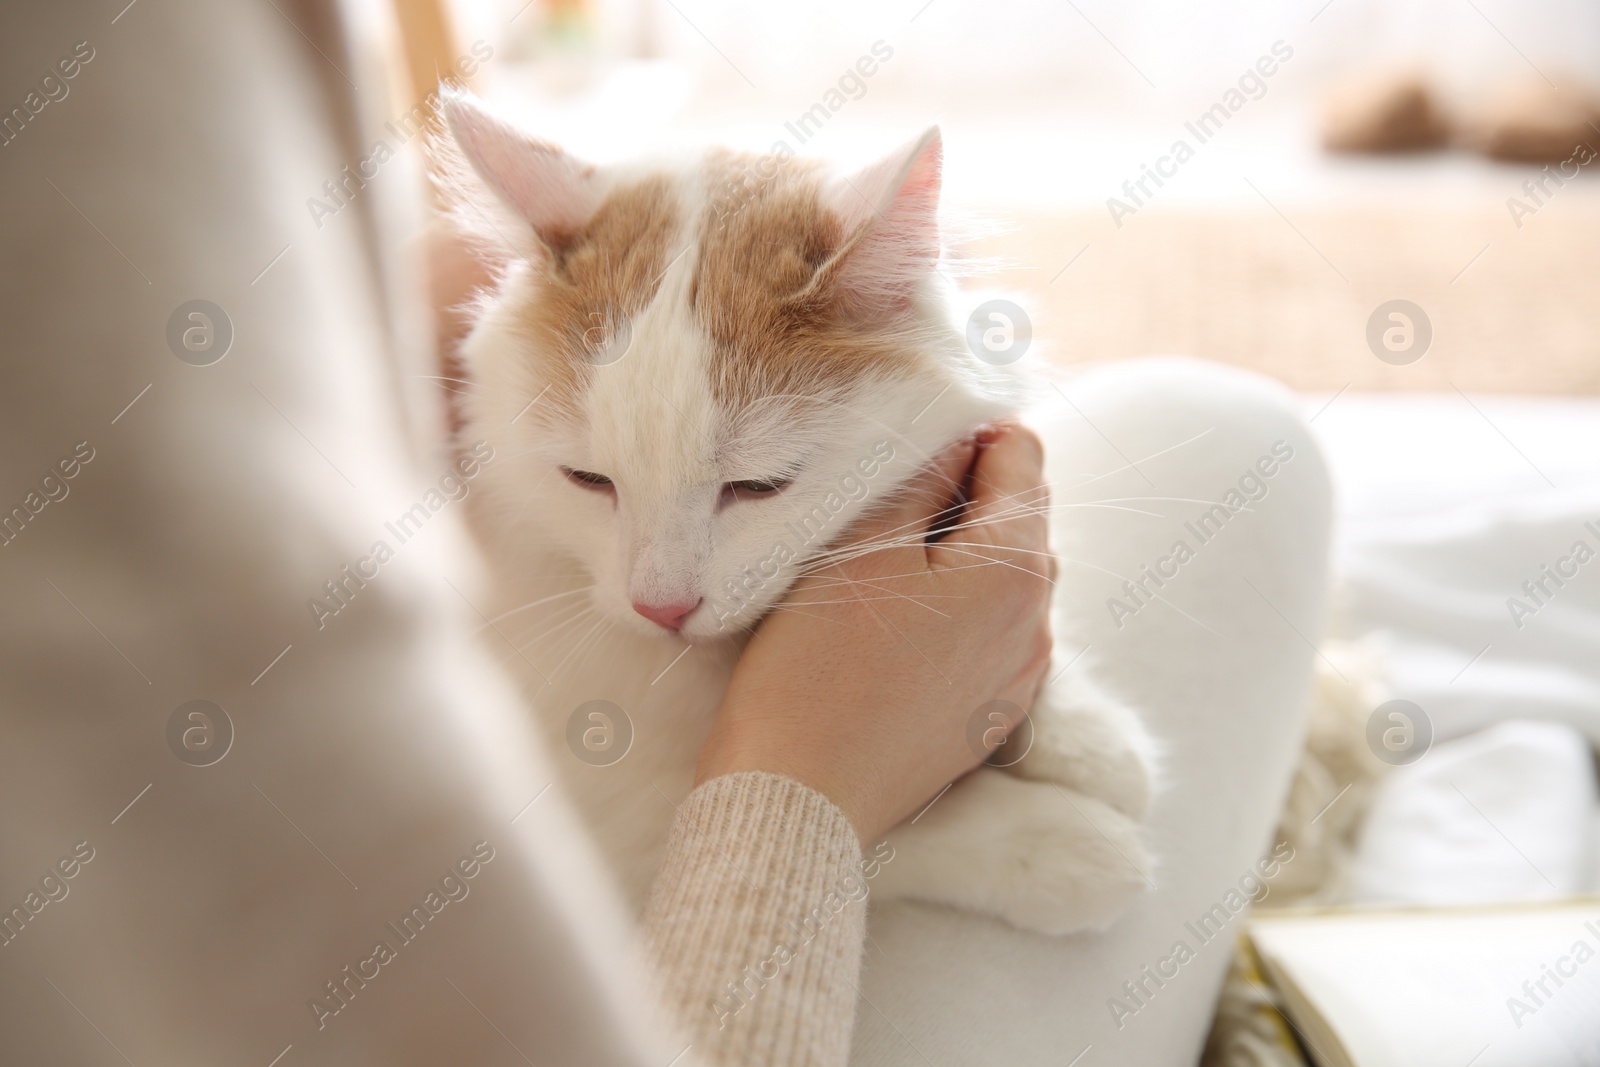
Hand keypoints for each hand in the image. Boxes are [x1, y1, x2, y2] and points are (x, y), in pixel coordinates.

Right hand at [695, 424, 1054, 843]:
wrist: (799, 798)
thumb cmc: (818, 668)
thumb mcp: (861, 548)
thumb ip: (920, 477)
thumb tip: (956, 435)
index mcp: (1015, 569)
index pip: (1022, 457)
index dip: (967, 433)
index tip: (906, 444)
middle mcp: (1037, 624)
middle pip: (1019, 519)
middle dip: (963, 492)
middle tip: (881, 501)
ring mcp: (1018, 678)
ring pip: (1003, 579)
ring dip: (957, 552)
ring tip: (882, 563)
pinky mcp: (988, 718)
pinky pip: (989, 635)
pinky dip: (955, 609)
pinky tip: (895, 625)